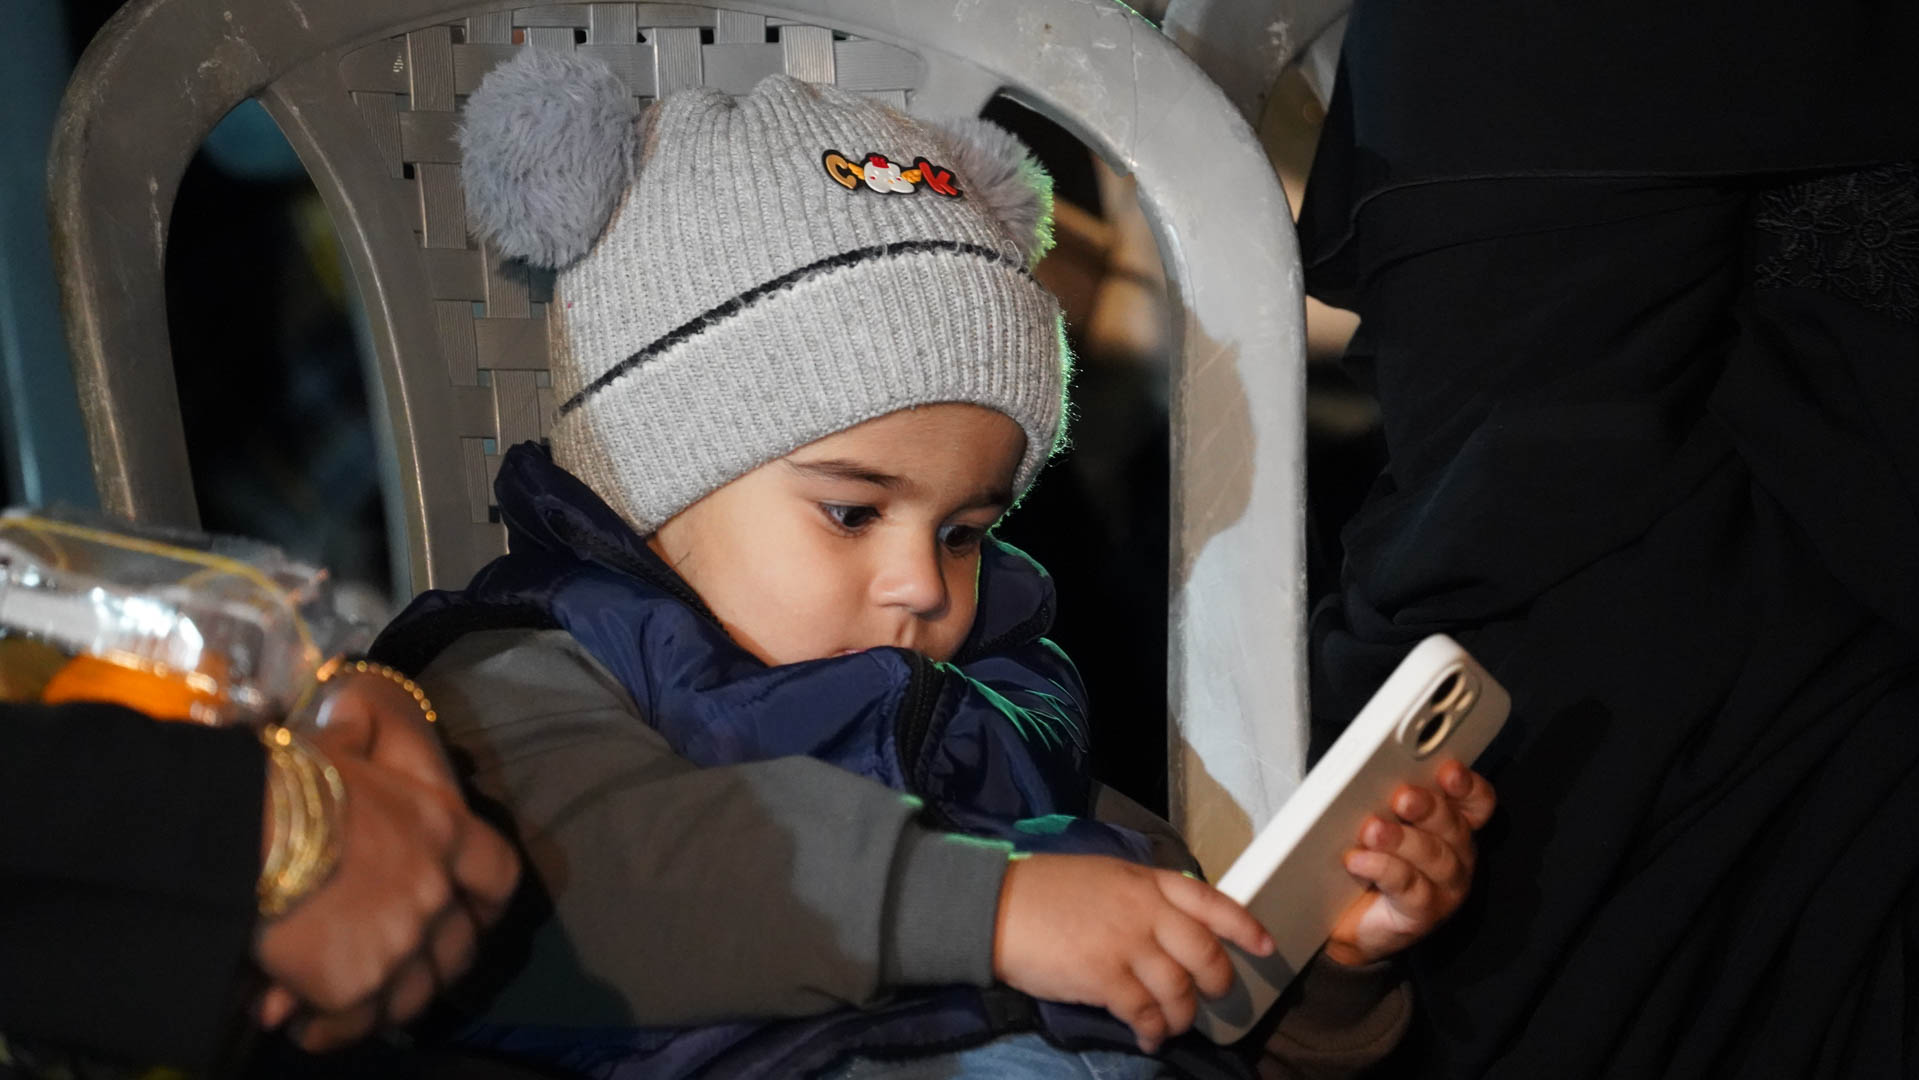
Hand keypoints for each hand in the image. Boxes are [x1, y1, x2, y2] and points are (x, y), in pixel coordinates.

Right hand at [253, 675, 519, 1050]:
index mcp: (443, 829)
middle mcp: (436, 890)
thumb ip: (365, 739)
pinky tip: (298, 1020)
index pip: (500, 875)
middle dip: (430, 963)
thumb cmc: (285, 778)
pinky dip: (333, 1026)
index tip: (473, 917)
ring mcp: (401, 941)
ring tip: (343, 1002)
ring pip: (412, 995)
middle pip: (458, 950)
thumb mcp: (340, 742)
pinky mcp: (357, 983)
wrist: (237, 830)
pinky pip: (354, 1019)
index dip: (487, 903)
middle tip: (393, 966)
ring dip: (383, 1002)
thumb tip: (353, 710)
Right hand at [993, 854, 1274, 1053]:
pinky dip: (1152, 1031)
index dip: (1243, 925)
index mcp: (1146, 881)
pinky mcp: (1104, 977)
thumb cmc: (1045, 890)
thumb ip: (1140, 897)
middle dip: (1217, 981)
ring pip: (1179, 989)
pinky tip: (1147, 1038)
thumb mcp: (1104, 877)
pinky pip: (1145, 1012)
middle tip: (1212, 996)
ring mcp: (1126, 944)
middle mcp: (1144, 910)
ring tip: (1171, 1025)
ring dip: (1182, 1015)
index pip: (1210, 900)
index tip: (1265, 946)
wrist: (997, 906)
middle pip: (1204, 952)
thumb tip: (1168, 927)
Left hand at [1323, 760, 1494, 966]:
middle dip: (1428, 807)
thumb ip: (1383, 797)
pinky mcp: (1423, 913)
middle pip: (1453, 825)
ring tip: (1371, 829)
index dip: (1467, 786)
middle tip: (1402, 797)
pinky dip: (1382, 868)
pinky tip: (1358, 860)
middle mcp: (1456, 855)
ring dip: (1400, 839)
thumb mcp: (1378, 821)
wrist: (1348, 921)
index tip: (1449, 771)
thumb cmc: (1366, 862)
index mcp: (1451, 826)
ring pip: (1433, 855)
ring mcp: (1444, 888)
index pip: (1475, 801)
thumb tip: (1370, 772)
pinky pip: (1409, 887)